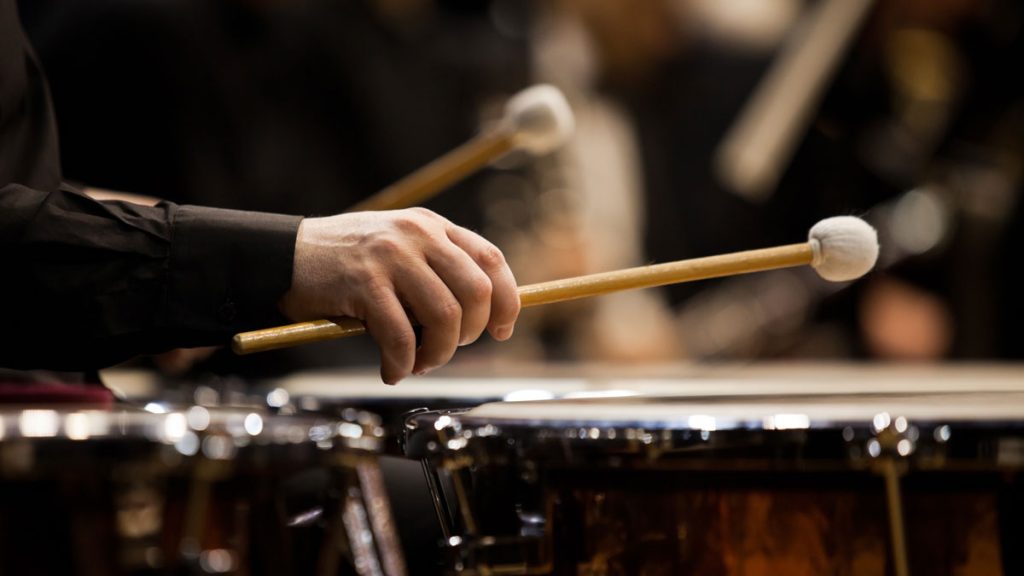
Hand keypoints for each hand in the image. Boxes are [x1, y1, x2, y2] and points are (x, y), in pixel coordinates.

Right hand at [279, 208, 519, 383]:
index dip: (506, 301)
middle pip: (477, 291)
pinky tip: (392, 369)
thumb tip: (481, 318)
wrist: (284, 256)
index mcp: (432, 226)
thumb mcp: (399, 250)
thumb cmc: (346, 264)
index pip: (492, 260)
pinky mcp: (363, 283)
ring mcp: (391, 256)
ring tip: (419, 364)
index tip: (502, 330)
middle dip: (470, 333)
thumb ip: (437, 271)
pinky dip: (403, 362)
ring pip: (445, 316)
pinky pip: (401, 335)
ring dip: (438, 354)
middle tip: (445, 349)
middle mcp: (418, 235)